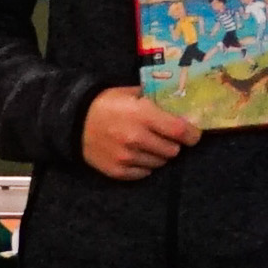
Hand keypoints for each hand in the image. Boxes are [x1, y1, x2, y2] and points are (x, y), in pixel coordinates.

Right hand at [80, 86, 195, 178]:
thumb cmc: (107, 104)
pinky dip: (144, 165)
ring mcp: (127, 157)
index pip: (179, 131)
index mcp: (142, 115)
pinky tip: (137, 154)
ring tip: (148, 144)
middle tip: (166, 137)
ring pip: (160, 163)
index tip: (194, 134)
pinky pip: (144, 173)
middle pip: (172, 150)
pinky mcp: (118, 171)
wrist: (74, 122)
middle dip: (173, 144)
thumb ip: (156, 101)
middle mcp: (136, 138)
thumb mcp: (131, 93)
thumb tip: (180, 108)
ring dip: (158, 155)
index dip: (192, 134)